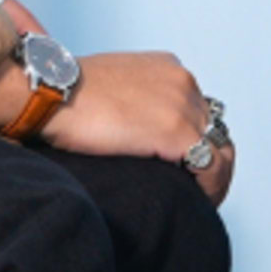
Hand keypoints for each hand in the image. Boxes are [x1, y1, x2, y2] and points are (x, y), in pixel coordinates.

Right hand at [38, 50, 232, 206]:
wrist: (49, 93)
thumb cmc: (64, 95)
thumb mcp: (110, 88)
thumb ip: (133, 103)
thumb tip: (134, 131)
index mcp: (167, 68)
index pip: (199, 109)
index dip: (196, 141)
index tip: (185, 166)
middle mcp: (183, 81)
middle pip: (215, 130)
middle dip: (209, 161)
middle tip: (196, 190)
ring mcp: (183, 105)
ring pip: (221, 151)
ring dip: (214, 179)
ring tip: (199, 203)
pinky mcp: (177, 132)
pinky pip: (211, 169)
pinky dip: (209, 189)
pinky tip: (195, 203)